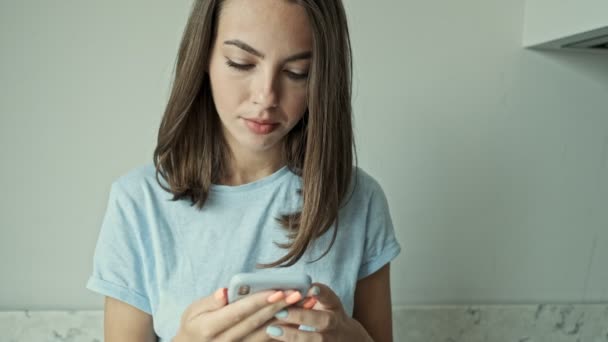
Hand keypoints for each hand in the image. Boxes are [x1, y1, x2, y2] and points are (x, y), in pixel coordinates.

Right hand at [173, 287, 305, 341]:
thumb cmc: (194, 326)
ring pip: (267, 335)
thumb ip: (210, 302)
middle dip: (280, 307)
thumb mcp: (193, 312)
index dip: (259, 301)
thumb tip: (224, 291)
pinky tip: (300, 320)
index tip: (278, 290)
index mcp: (210, 328)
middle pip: (257, 322)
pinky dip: (285, 332)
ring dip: (288, 319)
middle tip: (298, 293)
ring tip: (305, 305)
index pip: (239, 312)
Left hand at [265, 283, 373, 340]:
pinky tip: (275, 340)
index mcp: (333, 305)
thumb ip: (306, 295)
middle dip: (302, 316)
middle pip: (324, 320)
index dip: (320, 293)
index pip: (329, 296)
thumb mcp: (322, 302)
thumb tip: (280, 288)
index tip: (310, 289)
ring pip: (316, 340)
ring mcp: (331, 339)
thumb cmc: (324, 314)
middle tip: (280, 312)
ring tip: (272, 330)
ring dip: (294, 335)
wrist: (345, 338)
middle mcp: (334, 322)